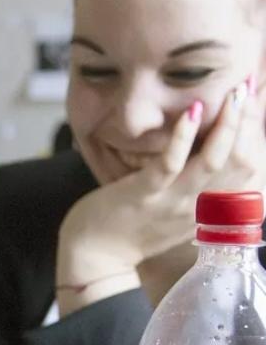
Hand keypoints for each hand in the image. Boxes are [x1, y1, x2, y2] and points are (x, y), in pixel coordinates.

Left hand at [58, 78, 265, 311]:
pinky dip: (184, 138)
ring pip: (214, 162)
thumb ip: (194, 190)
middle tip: (250, 87)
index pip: (248, 171)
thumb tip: (204, 157)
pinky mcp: (144, 195)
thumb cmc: (130, 229)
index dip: (256, 136)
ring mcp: (172, 202)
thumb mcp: (174, 212)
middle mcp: (198, 207)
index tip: (255, 103)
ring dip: (228, 125)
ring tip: (235, 93)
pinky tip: (191, 112)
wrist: (95, 258)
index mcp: (209, 210)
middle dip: (250, 123)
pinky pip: (170, 164)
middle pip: (241, 163)